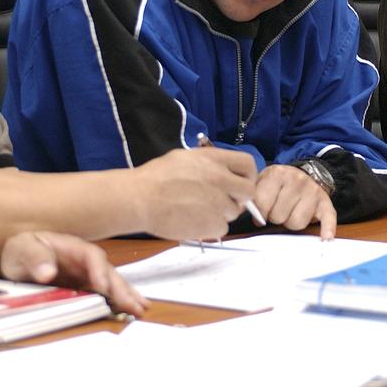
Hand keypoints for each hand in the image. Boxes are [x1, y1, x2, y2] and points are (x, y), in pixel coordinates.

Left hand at [0, 230, 146, 316]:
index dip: (99, 271)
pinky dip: (119, 300)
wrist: (15, 259)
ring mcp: (86, 274)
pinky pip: (105, 292)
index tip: (104, 287)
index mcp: (70, 246)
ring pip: (111, 282)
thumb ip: (34, 257)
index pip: (91, 256)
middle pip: (108, 271)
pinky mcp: (85, 287)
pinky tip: (130, 309)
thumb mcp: (21, 249)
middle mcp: (83, 260)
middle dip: (122, 288)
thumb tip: (48, 272)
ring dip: (126, 294)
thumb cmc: (19, 250)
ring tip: (142, 308)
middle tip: (135, 304)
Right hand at [132, 147, 257, 239]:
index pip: (248, 164)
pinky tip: (193, 221)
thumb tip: (223, 173)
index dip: (247, 175)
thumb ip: (209, 164)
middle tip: (223, 201)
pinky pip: (222, 228)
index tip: (239, 182)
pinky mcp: (212, 224)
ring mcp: (218, 203)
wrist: (139, 199)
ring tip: (198, 210)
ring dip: (221, 213)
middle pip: (248, 191)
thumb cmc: (155, 178)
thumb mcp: (185, 158)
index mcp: (213, 159)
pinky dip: (211, 227)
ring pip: (233, 212)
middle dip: (240, 198)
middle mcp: (220, 179)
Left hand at [254, 164, 337, 238]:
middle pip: (278, 216)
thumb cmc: (279, 183)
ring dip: (291, 223)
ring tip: (291, 212)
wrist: (304, 174)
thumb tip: (247, 212)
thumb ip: (253, 197)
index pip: (262, 204)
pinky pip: (328, 219)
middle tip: (278, 210)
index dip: (259, 212)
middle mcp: (296, 180)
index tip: (262, 210)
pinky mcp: (325, 202)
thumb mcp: (262, 182)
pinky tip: (326, 238)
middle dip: (275, 217)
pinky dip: (327, 230)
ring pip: (296, 223)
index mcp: (277, 173)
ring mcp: (312, 191)